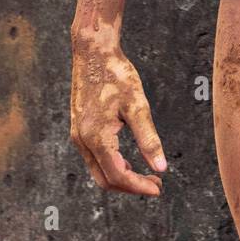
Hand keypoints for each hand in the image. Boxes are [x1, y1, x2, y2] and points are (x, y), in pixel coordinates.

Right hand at [70, 35, 166, 195]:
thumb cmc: (117, 75)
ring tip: (146, 175)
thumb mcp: (138, 106)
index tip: (158, 188)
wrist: (93, 52)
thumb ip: (148, 139)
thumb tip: (162, 168)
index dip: (138, 186)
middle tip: (155, 185)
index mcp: (97, 137)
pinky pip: (94, 158)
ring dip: (121, 177)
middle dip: (130, 187)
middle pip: (105, 179)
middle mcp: (83, 141)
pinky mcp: (78, 129)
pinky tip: (127, 161)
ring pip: (98, 170)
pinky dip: (111, 165)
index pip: (118, 175)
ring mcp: (78, 135)